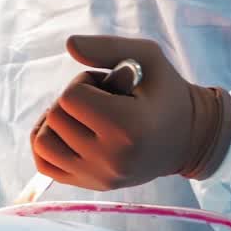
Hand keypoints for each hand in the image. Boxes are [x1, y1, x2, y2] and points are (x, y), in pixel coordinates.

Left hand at [30, 35, 230, 191]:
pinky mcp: (92, 185)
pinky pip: (45, 164)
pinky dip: (48, 144)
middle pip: (55, 118)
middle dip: (71, 100)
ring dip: (56, 122)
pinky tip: (69, 133)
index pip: (70, 97)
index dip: (84, 81)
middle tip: (100, 101)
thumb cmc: (167, 93)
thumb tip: (69, 44)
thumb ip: (107, 47)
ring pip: (43, 142)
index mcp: (128, 128)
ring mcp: (100, 177)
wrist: (188, 139)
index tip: (109, 86)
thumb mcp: (148, 57)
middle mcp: (111, 160)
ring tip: (82, 118)